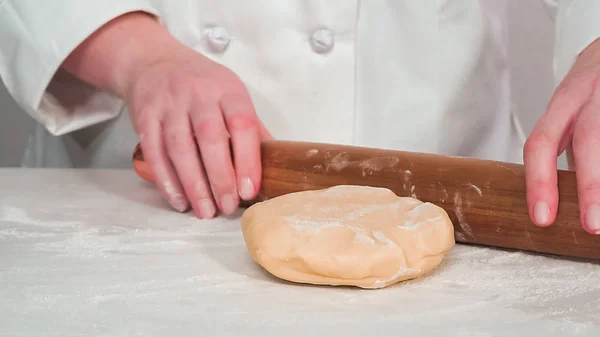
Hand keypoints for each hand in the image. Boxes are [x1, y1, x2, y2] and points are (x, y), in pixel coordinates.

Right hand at [127, 50, 271, 217]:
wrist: (153, 61)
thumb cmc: (201, 84)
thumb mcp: (230, 93)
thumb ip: (250, 127)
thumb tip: (274, 164)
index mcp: (227, 90)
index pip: (242, 123)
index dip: (247, 160)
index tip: (249, 190)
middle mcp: (198, 94)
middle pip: (210, 138)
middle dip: (220, 177)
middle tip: (227, 206)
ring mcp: (169, 104)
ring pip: (180, 148)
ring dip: (193, 185)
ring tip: (205, 211)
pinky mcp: (145, 117)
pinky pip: (155, 153)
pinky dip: (167, 181)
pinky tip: (179, 200)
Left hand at [524, 37, 599, 234]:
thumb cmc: (593, 88)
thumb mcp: (572, 109)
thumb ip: (568, 144)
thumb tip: (560, 197)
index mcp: (564, 102)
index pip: (540, 143)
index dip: (538, 182)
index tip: (542, 218)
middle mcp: (591, 95)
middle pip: (588, 140)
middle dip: (590, 186)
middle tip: (593, 225)